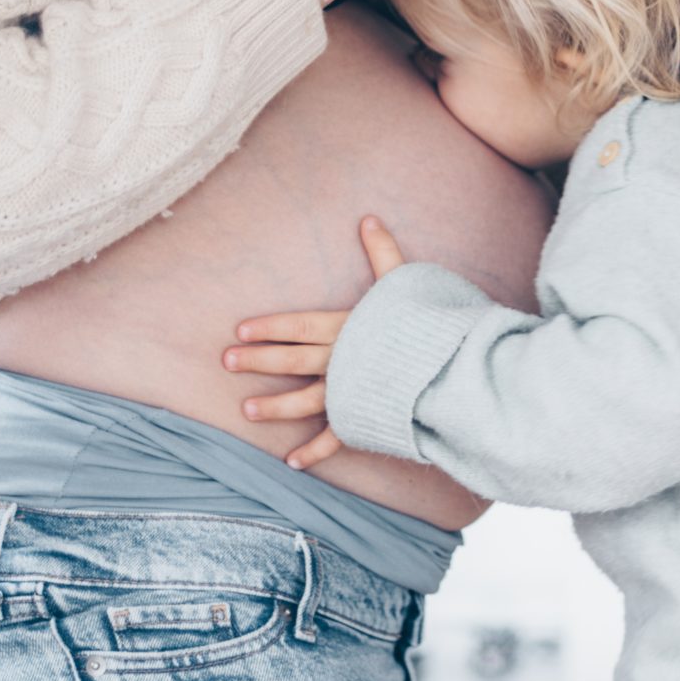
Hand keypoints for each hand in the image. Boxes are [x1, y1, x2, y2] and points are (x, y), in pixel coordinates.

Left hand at [223, 218, 406, 469]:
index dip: (269, 326)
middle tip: (226, 361)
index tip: (240, 329)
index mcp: (347, 327)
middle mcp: (341, 360)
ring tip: (247, 410)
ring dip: (275, 407)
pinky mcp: (363, 418)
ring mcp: (349, 393)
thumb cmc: (428, 323)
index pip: (299, 325)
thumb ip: (384, 253)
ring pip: (304, 401)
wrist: (453, 368)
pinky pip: (335, 439)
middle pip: (292, 360)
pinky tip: (292, 462)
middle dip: (258, 360)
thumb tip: (369, 218)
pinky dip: (314, 452)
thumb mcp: (406, 282)